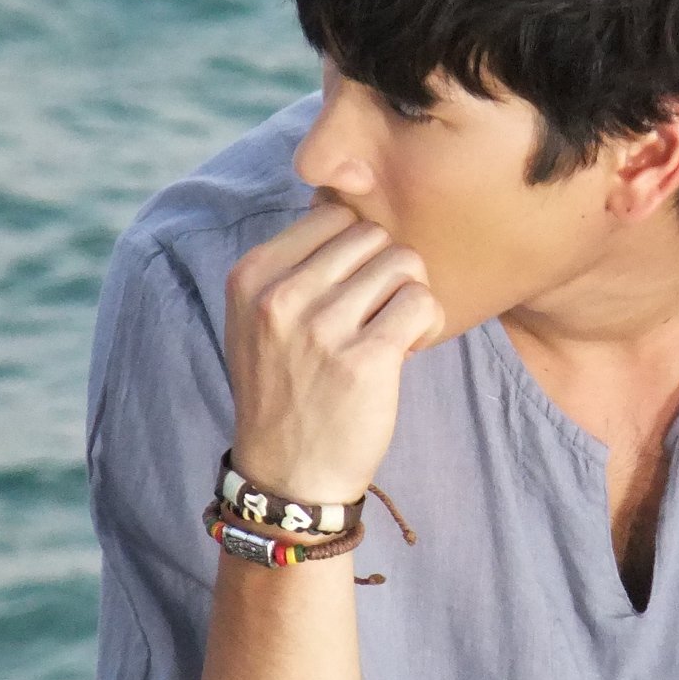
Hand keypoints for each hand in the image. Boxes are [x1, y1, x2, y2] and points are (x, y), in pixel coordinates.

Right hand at [223, 199, 444, 503]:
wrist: (287, 476)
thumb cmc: (285, 389)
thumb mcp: (260, 319)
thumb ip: (293, 265)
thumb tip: (346, 204)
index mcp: (252, 275)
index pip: (333, 215)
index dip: (358, 248)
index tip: (355, 288)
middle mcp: (280, 296)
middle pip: (373, 236)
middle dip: (388, 271)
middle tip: (381, 313)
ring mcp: (321, 328)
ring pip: (404, 264)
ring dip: (410, 297)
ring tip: (393, 332)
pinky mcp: (365, 360)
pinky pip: (422, 303)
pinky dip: (427, 324)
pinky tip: (407, 349)